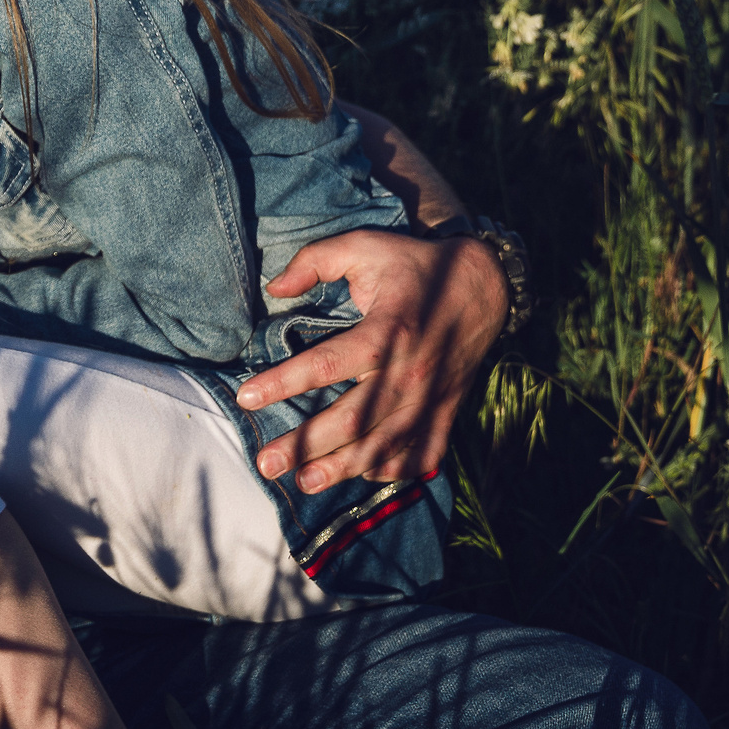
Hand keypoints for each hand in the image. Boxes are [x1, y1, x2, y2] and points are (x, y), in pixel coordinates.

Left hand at [237, 230, 507, 493]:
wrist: (484, 285)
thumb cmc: (413, 265)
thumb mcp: (364, 245)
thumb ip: (315, 260)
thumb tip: (273, 288)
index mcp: (386, 330)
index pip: (326, 364)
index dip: (283, 383)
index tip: (244, 397)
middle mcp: (409, 371)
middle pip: (353, 419)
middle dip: (306, 444)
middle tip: (266, 463)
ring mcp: (431, 397)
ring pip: (384, 444)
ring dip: (342, 468)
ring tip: (303, 483)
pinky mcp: (446, 411)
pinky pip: (421, 452)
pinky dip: (392, 468)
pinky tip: (361, 474)